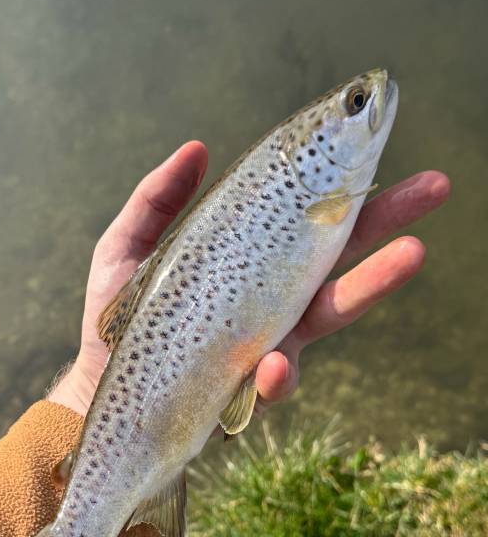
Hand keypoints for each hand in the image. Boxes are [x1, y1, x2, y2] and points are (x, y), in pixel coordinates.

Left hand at [48, 141, 449, 416]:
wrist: (103, 390)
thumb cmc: (117, 322)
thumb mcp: (125, 250)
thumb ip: (156, 201)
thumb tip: (198, 147)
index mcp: (246, 260)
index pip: (300, 218)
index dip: (336, 186)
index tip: (369, 146)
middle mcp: (268, 297)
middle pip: (335, 255)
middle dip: (385, 221)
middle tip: (433, 186)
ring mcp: (268, 342)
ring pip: (330, 311)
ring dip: (372, 284)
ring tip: (413, 253)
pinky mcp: (252, 388)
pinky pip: (276, 381)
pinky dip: (280, 374)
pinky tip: (275, 364)